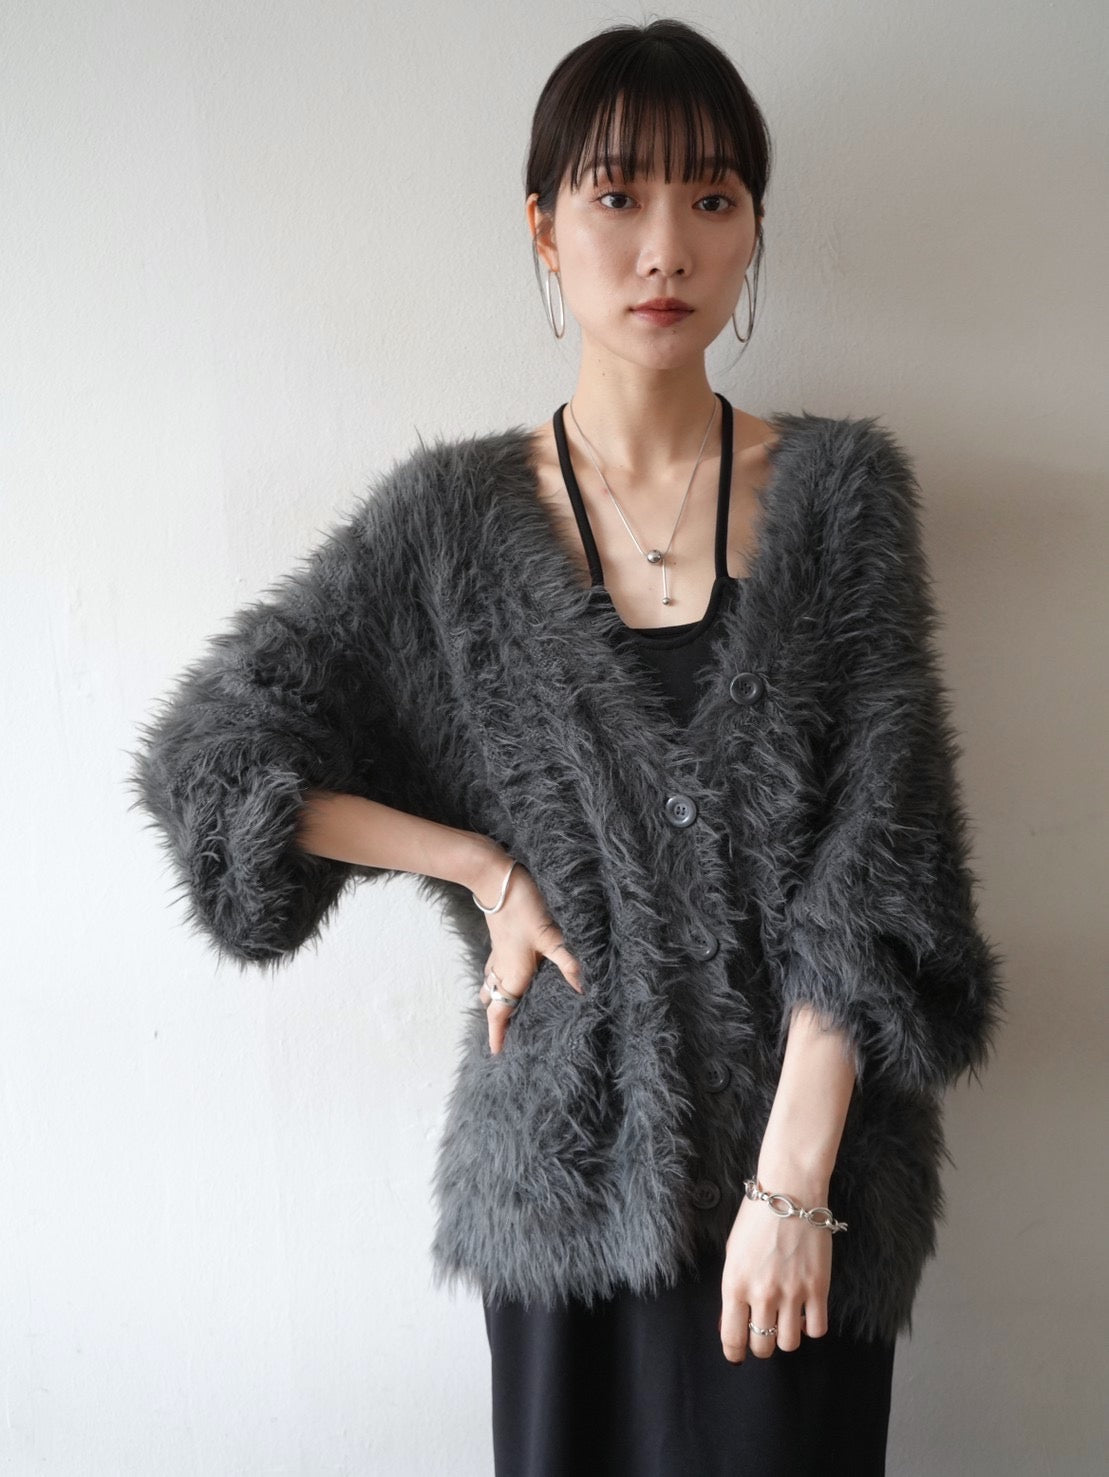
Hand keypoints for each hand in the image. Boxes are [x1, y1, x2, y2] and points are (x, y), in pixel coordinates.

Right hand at [473, 852, 582, 1054]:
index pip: (499, 1012)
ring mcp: (498, 955)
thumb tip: (583, 989)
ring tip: (504, 1010)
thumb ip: (568, 963)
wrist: (496, 881)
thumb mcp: (551, 936)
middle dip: (497, 1020)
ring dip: (495, 1000)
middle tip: (506, 1035)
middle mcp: (502, 970)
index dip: (497, 1034)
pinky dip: (496, 981)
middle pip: (494, 1002)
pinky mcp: (499, 942)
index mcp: (512, 975)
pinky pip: (493, 970)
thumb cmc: (523, 909)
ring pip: (491, 985)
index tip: (497, 1053)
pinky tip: (508, 976)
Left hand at [718, 1172, 831, 1361]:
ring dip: (787, 1337)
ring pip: (790, 1343)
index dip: (734, 1353)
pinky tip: (806, 1312)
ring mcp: (792, 1293)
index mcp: (734, 1284)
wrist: (790, 1192)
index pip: (732, 1338)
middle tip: (764, 1333)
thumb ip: (734, 1287)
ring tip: (786, 1322)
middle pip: (762, 1345)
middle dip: (761, 1345)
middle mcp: (762, 1294)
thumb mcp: (733, 1252)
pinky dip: (811, 1327)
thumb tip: (734, 1319)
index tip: (737, 1356)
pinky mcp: (818, 1288)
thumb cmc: (756, 1218)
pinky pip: (817, 1329)